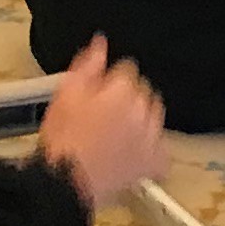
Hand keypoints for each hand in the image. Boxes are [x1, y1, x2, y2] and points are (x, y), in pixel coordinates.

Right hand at [35, 35, 167, 208]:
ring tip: (117, 134)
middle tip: (105, 114)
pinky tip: (135, 152)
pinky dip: (152, 150)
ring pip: (154, 116)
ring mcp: (151, 138)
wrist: (64, 182)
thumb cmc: (62, 139)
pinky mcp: (153, 163)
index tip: (99, 90)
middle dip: (128, 97)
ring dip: (141, 119)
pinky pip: (162, 150)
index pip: (128, 69)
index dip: (111, 79)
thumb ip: (88, 65)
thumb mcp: (66, 93)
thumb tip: (101, 43)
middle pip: (144, 91)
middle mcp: (143, 111)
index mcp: (122, 91)